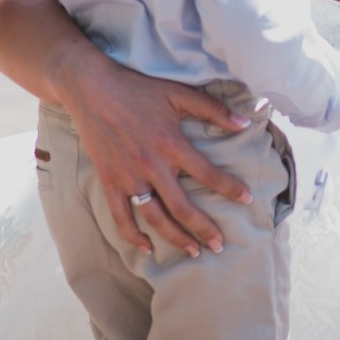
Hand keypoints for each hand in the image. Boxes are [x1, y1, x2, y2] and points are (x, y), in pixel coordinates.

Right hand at [52, 52, 252, 259]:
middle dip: (204, 229)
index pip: (208, 173)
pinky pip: (121, 216)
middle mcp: (151, 165)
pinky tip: (147, 247)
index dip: (230, 188)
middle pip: (182, 208)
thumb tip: (243, 122)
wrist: (91, 88)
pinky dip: (133, 235)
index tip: (247, 199)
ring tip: (193, 251)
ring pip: (155, 218)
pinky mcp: (109, 181)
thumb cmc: (137, 88)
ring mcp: (128, 177)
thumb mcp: (177, 92)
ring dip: (175, 238)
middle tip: (220, 245)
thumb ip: (212, 108)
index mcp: (171, 143)